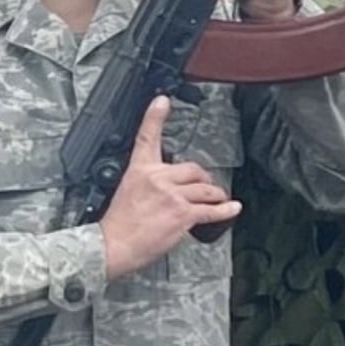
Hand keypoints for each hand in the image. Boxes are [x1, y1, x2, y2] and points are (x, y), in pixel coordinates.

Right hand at [98, 96, 240, 279]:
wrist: (112, 245)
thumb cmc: (118, 224)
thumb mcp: (127, 190)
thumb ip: (148, 181)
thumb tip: (167, 185)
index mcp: (140, 170)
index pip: (148, 137)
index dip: (155, 116)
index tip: (162, 101)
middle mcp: (158, 178)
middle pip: (192, 169)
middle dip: (203, 179)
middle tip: (205, 187)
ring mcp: (172, 196)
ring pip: (205, 189)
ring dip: (215, 195)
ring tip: (217, 199)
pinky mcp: (182, 214)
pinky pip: (211, 210)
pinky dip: (225, 210)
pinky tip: (232, 208)